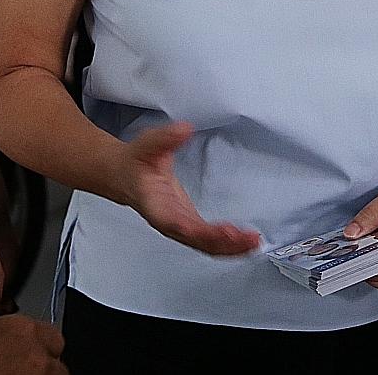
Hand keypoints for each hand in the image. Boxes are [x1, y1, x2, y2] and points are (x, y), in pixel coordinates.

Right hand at [115, 122, 259, 255]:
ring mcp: (180, 225)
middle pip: (197, 242)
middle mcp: (169, 222)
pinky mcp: (188, 224)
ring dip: (230, 248)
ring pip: (205, 246)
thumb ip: (165, 138)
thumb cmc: (136, 162)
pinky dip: (226, 244)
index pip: (180, 225)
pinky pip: (208, 241)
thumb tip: (184, 129)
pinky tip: (243, 241)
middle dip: (224, 244)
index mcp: (157, 206)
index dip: (202, 232)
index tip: (225, 232)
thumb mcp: (148, 144)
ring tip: (253, 242)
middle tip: (249, 239)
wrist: (124, 174)